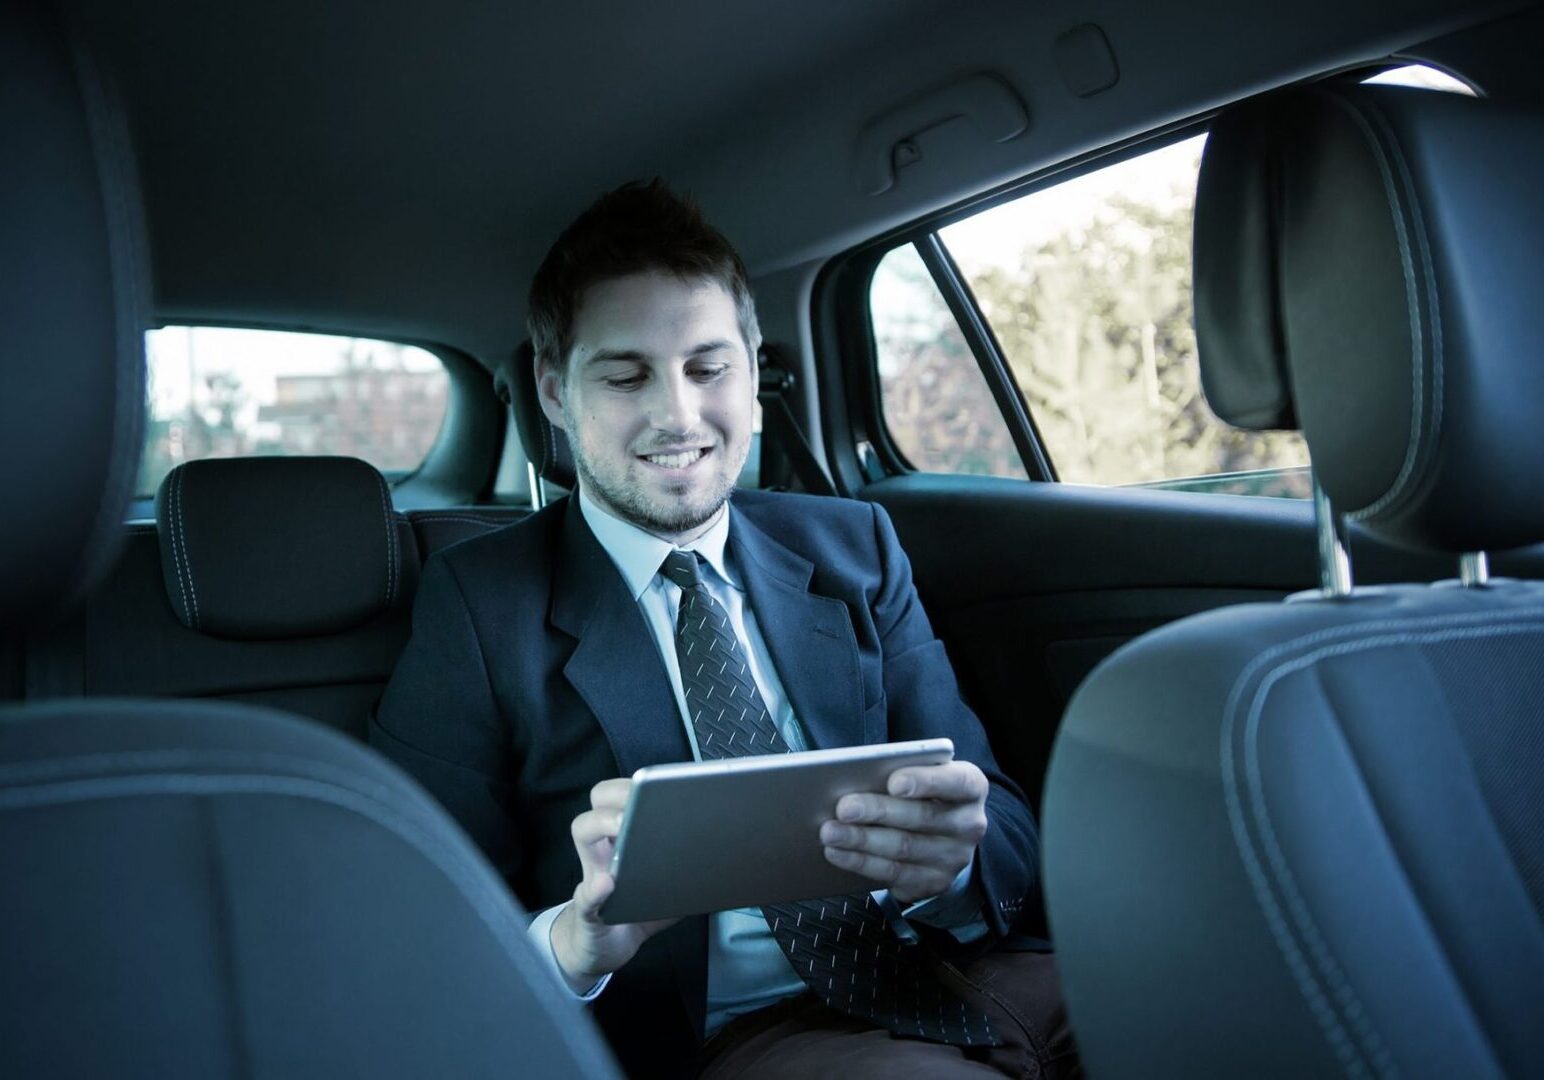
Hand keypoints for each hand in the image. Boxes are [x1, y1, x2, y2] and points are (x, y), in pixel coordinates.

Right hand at [550, 778, 677, 992]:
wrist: (607, 947)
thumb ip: (690, 873)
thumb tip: (722, 857)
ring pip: (583, 829)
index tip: (662, 783)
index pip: (631, 793)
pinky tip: (606, 884)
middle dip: (619, 791)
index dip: (643, 783)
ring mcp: (592, 873)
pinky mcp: (586, 909)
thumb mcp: (670, 891)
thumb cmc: (639, 910)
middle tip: (638, 800)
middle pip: (601, 797)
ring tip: (620, 826)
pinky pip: (585, 894)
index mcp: (628, 836)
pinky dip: (595, 889)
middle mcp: (606, 846)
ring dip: (602, 823)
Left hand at [819, 761, 988, 904]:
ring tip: (830, 831)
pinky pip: (893, 874)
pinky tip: (837, 852)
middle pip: (921, 817)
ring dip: (861, 840)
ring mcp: (954, 857)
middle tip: (843, 807)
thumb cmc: (925, 794)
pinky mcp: (933, 882)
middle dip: (878, 812)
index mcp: (970, 787)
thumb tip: (854, 774)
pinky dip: (861, 862)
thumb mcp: (925, 775)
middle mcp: (968, 823)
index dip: (925, 781)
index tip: (894, 782)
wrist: (946, 837)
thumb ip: (901, 771)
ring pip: (903, 848)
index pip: (955, 782)